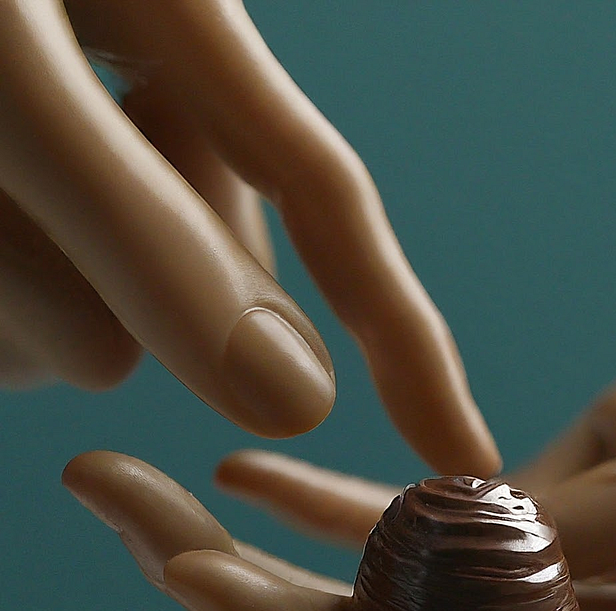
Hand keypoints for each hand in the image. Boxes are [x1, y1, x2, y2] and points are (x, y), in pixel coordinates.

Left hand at [0, 0, 497, 473]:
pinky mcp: (20, 216)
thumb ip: (155, 244)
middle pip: (188, 286)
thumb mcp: (8, 86)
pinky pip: (30, 317)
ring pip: (95, 323)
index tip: (469, 462)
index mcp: (187, 25)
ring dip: (13, 294)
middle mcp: (148, 101)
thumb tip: (302, 406)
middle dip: (90, 289)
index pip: (335, 213)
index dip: (410, 351)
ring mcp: (76, 161)